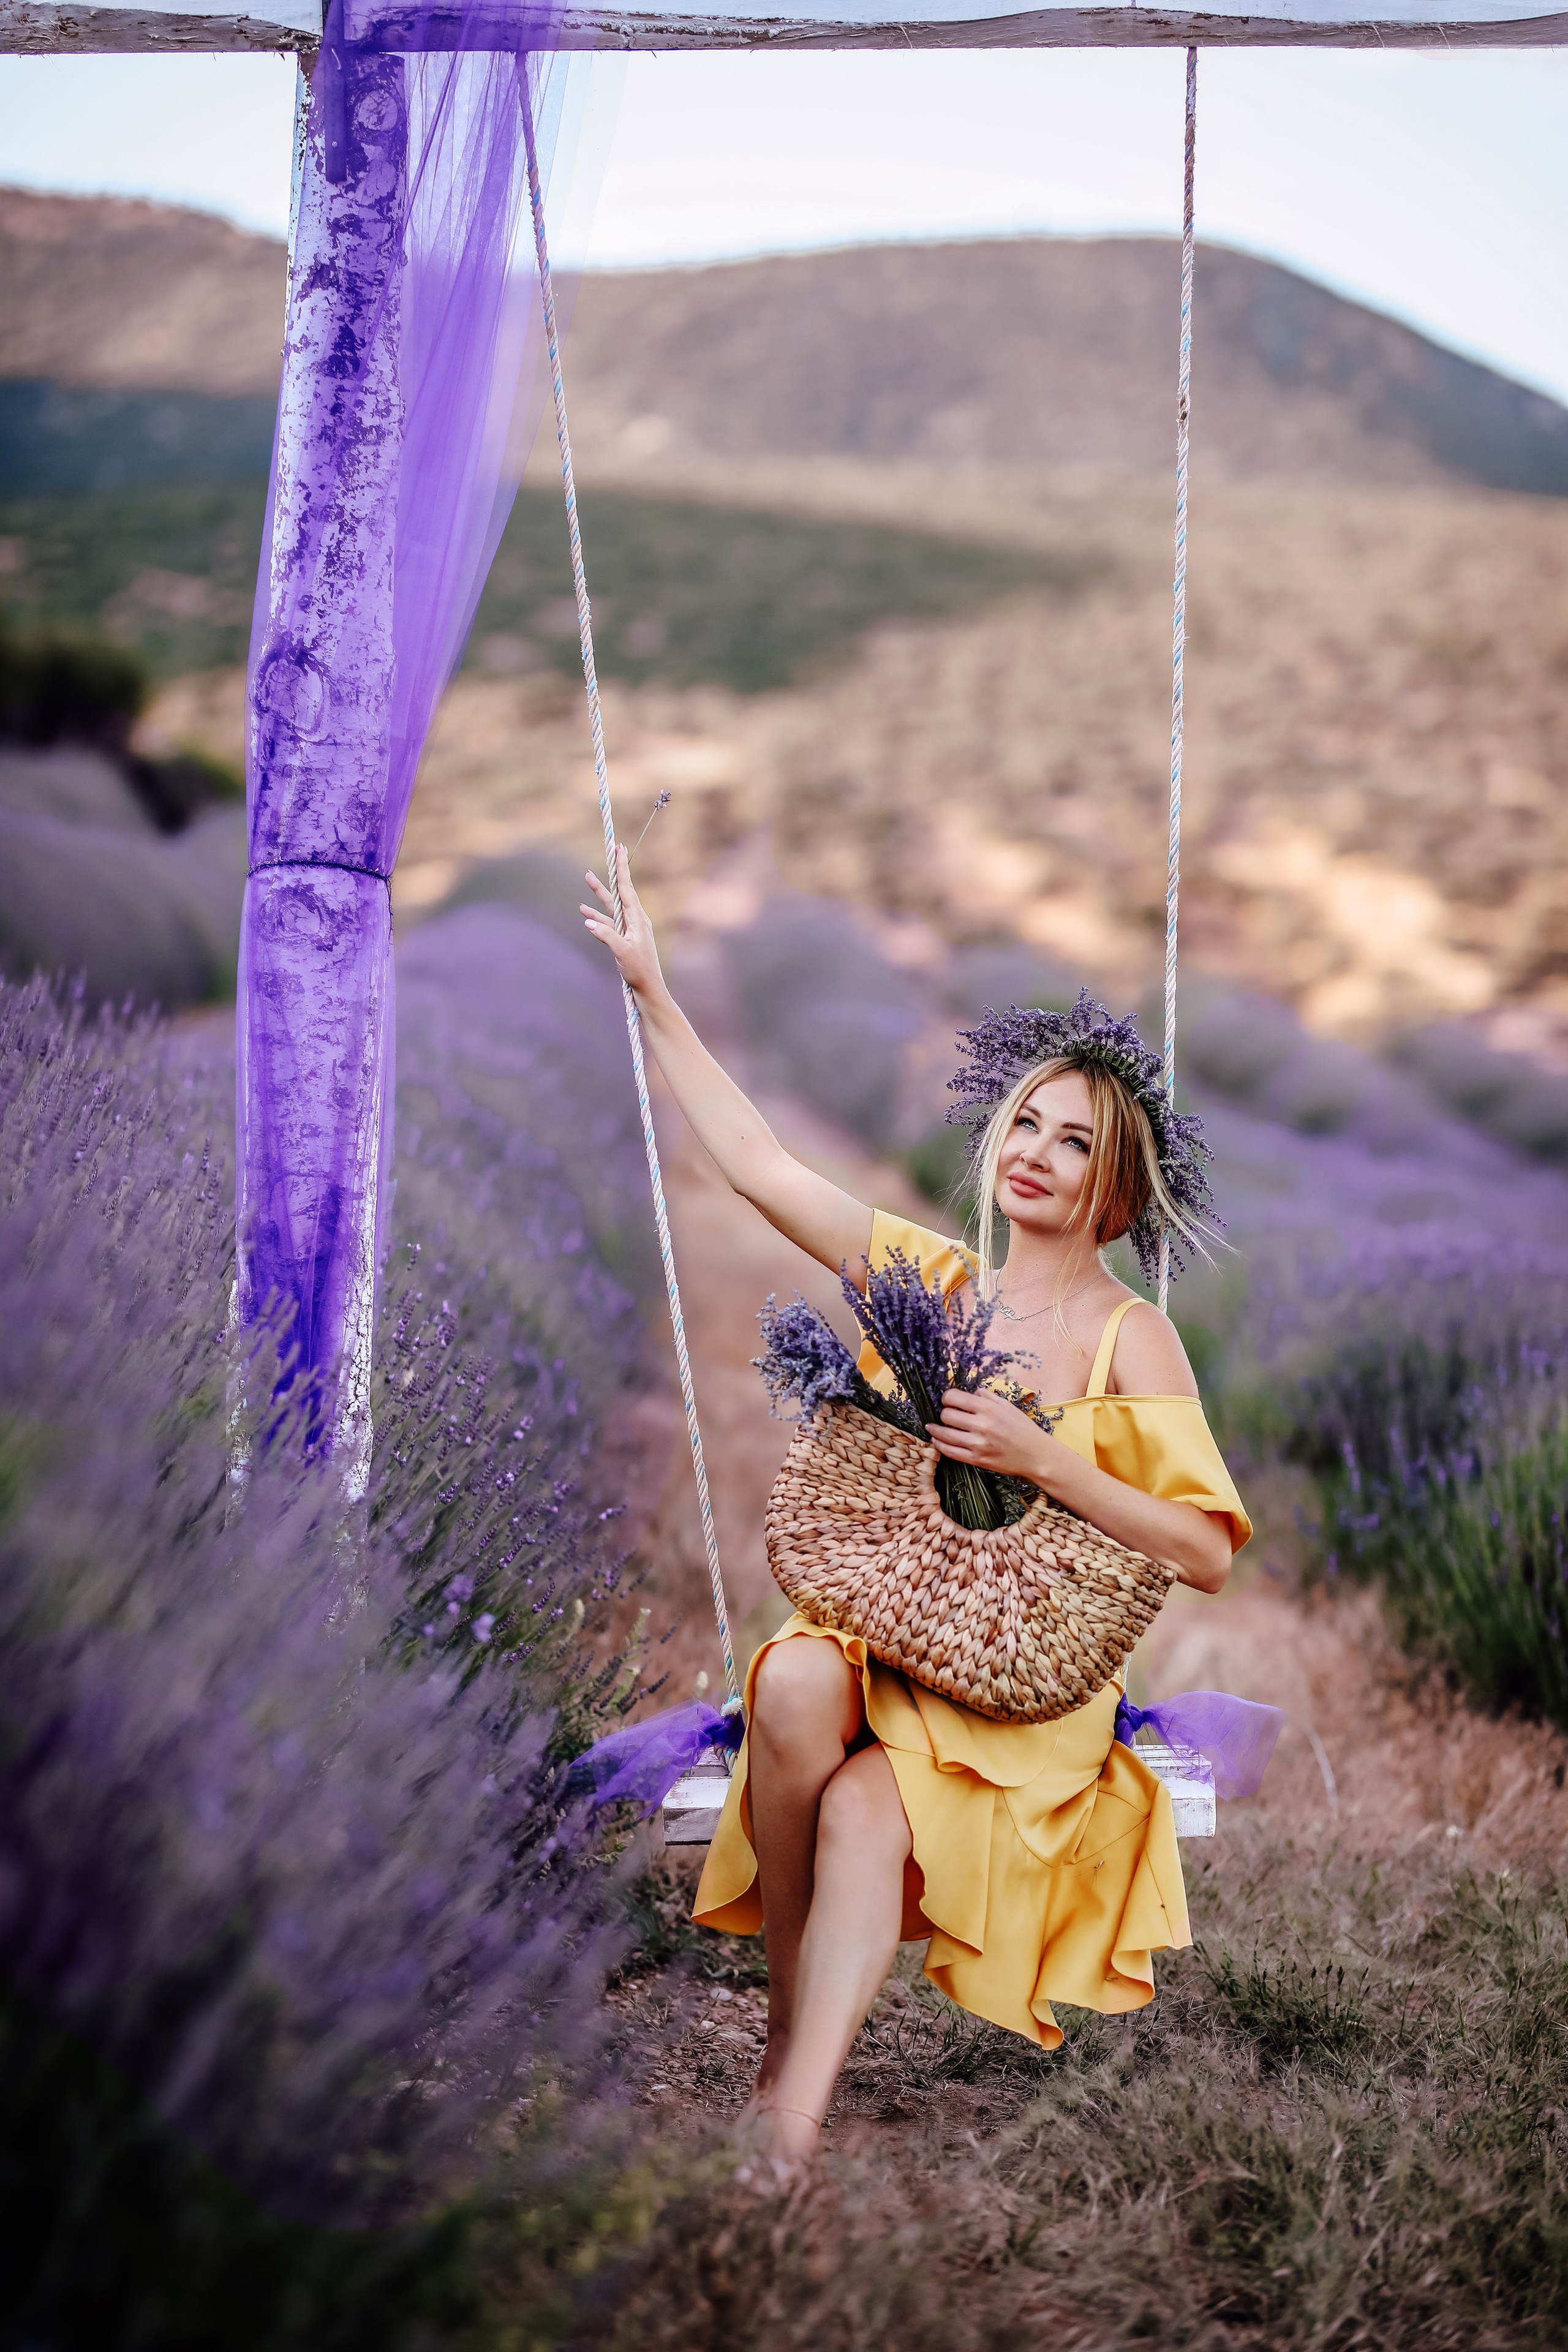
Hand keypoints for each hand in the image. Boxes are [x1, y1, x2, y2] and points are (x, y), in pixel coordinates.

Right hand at [580, 843, 666, 1003]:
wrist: (648, 990)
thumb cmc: (639, 971)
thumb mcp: (622, 952)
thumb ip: (606, 935)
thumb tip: (588, 922)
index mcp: (637, 919)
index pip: (627, 888)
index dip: (622, 867)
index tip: (619, 848)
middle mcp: (634, 921)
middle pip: (619, 891)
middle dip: (613, 873)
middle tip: (611, 851)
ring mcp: (628, 930)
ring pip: (611, 906)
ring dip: (599, 893)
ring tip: (587, 877)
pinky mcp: (622, 939)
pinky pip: (607, 922)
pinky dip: (596, 916)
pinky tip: (584, 912)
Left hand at [927, 1388, 1059, 1486]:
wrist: (1036, 1455)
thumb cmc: (1023, 1428)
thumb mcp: (1007, 1406)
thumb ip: (987, 1396)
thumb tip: (971, 1391)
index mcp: (988, 1408)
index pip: (954, 1397)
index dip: (947, 1398)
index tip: (948, 1400)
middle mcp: (981, 1425)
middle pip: (946, 1415)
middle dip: (943, 1413)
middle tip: (946, 1415)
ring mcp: (978, 1444)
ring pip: (944, 1434)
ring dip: (935, 1430)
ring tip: (932, 1427)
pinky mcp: (976, 1459)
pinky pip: (950, 1452)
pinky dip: (940, 1445)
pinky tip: (937, 1440)